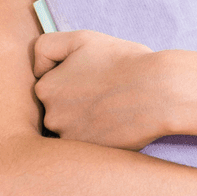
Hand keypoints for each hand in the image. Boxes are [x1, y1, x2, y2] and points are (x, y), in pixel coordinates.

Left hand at [33, 30, 170, 149]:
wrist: (158, 92)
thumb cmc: (123, 61)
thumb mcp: (82, 39)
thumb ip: (47, 47)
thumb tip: (38, 70)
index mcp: (45, 89)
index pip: (49, 85)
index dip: (72, 77)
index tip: (94, 75)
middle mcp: (50, 118)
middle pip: (59, 109)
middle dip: (77, 102)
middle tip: (105, 92)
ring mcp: (70, 140)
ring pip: (73, 129)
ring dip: (88, 120)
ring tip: (113, 108)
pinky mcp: (90, 156)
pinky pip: (88, 148)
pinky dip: (100, 136)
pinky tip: (117, 125)